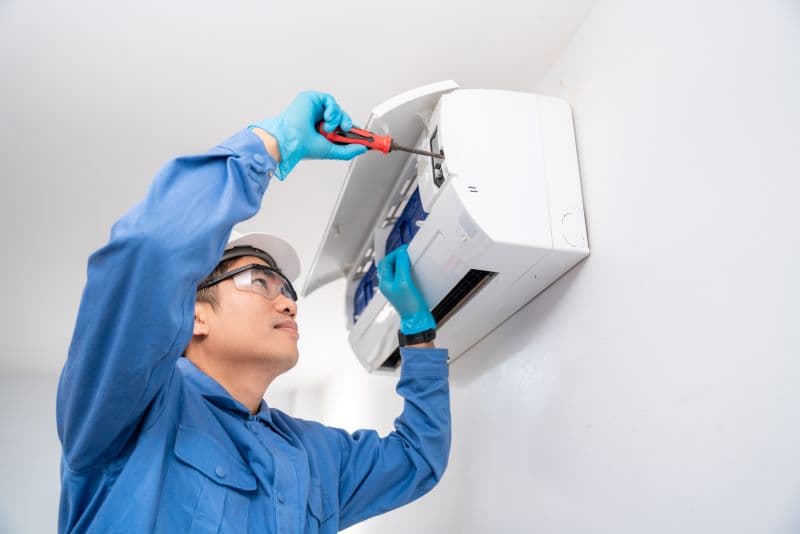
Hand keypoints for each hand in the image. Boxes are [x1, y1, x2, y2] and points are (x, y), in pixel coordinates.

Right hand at [250, 91, 367, 179]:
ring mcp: (315, 109)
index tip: (365, 136)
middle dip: (348, 124)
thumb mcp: (331, 151)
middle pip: (341, 116)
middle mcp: (319, 119)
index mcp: (322, 131)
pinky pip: (330, 100)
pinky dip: (332, 110)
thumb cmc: (303, 146)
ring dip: (337, 119)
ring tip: (327, 129)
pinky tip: (326, 119)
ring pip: (337, 109)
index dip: (353, 130)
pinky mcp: (312, 99)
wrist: (291, 139)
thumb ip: (348, 151)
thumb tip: (362, 148)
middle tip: (349, 130)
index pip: (341, 127)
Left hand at [377, 245, 435, 334]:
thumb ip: (402, 266)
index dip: (395, 254)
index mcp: (385, 282)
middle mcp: (388, 285)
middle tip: (405, 253)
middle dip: (396, 257)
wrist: (417, 319)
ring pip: (394, 270)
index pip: (386, 262)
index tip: (404, 250)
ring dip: (401, 263)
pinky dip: (406, 270)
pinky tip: (412, 269)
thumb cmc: (410, 305)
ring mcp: (395, 288)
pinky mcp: (403, 290)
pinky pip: (401, 276)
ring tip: (408, 259)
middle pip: (388, 265)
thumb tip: (401, 254)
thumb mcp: (404, 282)